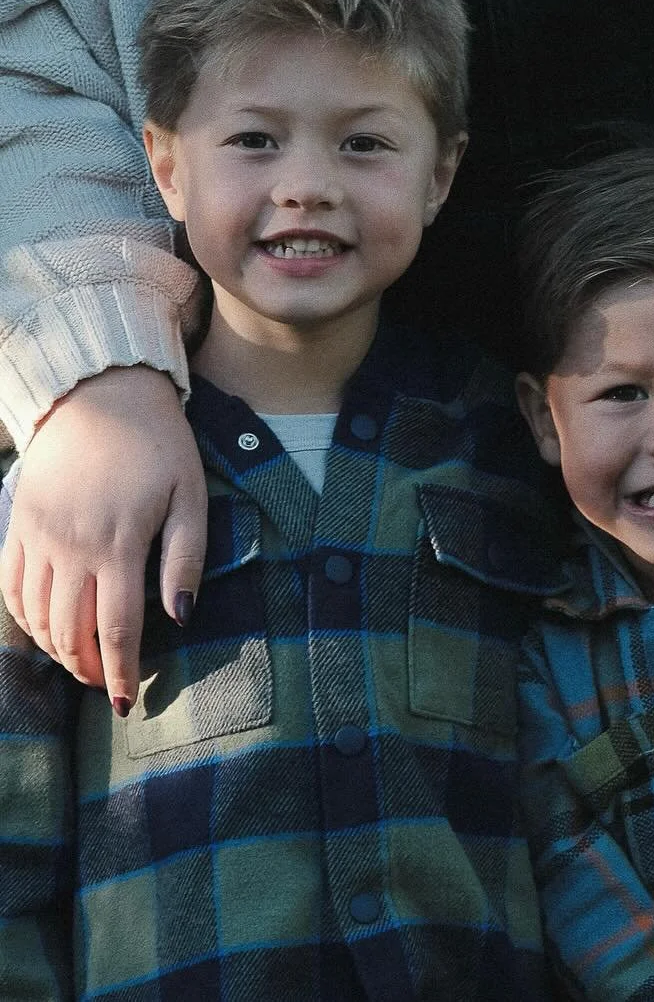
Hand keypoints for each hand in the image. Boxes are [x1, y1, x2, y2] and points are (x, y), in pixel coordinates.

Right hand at [0, 367, 206, 709]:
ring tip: (79, 661)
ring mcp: (39, 537)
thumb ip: (185, 558)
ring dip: (56, 649)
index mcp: (118, 543)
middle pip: (70, 631)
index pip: (116, 628)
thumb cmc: (158, 444)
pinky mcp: (19, 525)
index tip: (123, 704)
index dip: (118, 672)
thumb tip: (180, 617)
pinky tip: (44, 629)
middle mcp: (71, 547)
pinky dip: (24, 619)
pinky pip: (11, 588)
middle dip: (86, 668)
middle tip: (103, 684)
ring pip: (36, 617)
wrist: (101, 394)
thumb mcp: (191, 494)